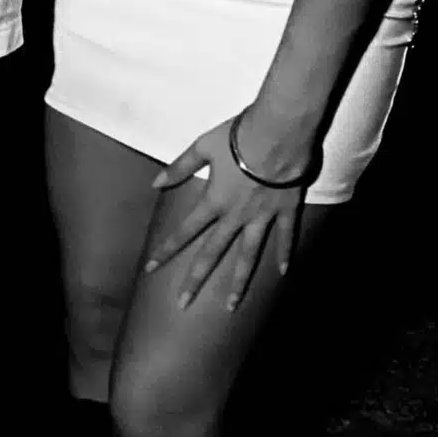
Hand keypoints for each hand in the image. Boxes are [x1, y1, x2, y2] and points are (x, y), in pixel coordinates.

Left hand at [142, 112, 310, 310]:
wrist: (278, 131)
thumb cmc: (239, 136)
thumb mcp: (203, 147)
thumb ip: (180, 167)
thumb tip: (155, 184)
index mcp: (214, 202)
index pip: (184, 231)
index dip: (166, 249)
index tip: (151, 268)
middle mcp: (236, 216)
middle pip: (212, 253)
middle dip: (196, 279)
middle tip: (183, 303)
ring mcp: (262, 217)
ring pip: (248, 256)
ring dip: (238, 282)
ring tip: (230, 305)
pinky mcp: (286, 210)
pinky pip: (286, 237)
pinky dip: (285, 254)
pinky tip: (283, 273)